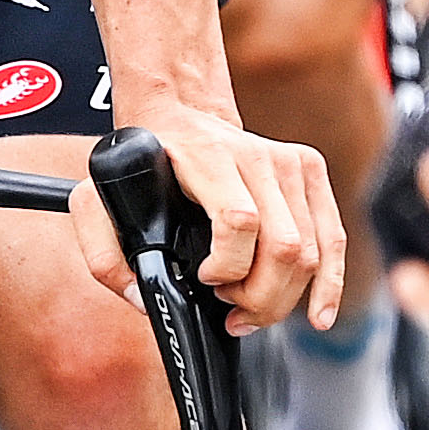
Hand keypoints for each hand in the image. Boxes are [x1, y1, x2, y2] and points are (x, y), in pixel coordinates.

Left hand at [71, 112, 341, 334]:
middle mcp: (256, 156)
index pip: (239, 221)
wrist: (180, 114)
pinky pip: (332, 239)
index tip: (205, 280)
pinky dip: (328, 284)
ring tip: (248, 306)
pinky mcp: (310, 171)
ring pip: (309, 252)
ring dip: (282, 298)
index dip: (227, 267)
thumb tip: (143, 299)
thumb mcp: (97, 198)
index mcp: (207, 158)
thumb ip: (104, 255)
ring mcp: (289, 162)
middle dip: (259, 298)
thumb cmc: (144, 164)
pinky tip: (317, 315)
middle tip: (230, 309)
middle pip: (284, 247)